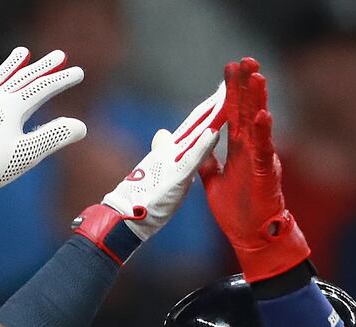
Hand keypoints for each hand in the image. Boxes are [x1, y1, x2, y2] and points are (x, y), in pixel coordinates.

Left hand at [0, 47, 85, 213]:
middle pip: (22, 77)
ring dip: (10, 67)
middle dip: (43, 66)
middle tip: (59, 55)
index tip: (79, 72)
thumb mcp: (27, 153)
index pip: (42, 87)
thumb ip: (54, 136)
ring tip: (20, 54)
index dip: (62, 80)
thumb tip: (81, 125)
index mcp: (12, 106)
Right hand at [72, 83, 224, 263]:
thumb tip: (164, 135)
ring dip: (212, 116)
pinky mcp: (174, 177)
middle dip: (215, 103)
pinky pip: (191, 159)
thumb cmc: (140, 199)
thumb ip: (163, 152)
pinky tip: (215, 131)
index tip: (224, 92)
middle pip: (197, 122)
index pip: (194, 125)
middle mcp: (171, 151)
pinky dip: (203, 145)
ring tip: (228, 96)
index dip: (209, 108)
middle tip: (232, 81)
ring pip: (196, 134)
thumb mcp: (156, 171)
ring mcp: (172, 162)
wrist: (123, 216)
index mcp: (170, 151)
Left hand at [198, 57, 310, 281]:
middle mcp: (250, 150)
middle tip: (244, 60)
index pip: (233, 115)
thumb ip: (208, 164)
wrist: (250, 236)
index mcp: (238, 150)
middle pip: (247, 111)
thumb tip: (199, 150)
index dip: (230, 93)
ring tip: (256, 77)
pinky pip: (263, 150)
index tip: (228, 70)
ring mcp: (260, 159)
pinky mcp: (265, 173)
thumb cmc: (237, 211)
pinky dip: (262, 133)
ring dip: (257, 100)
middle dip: (245, 86)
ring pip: (259, 124)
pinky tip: (261, 115)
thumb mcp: (213, 183)